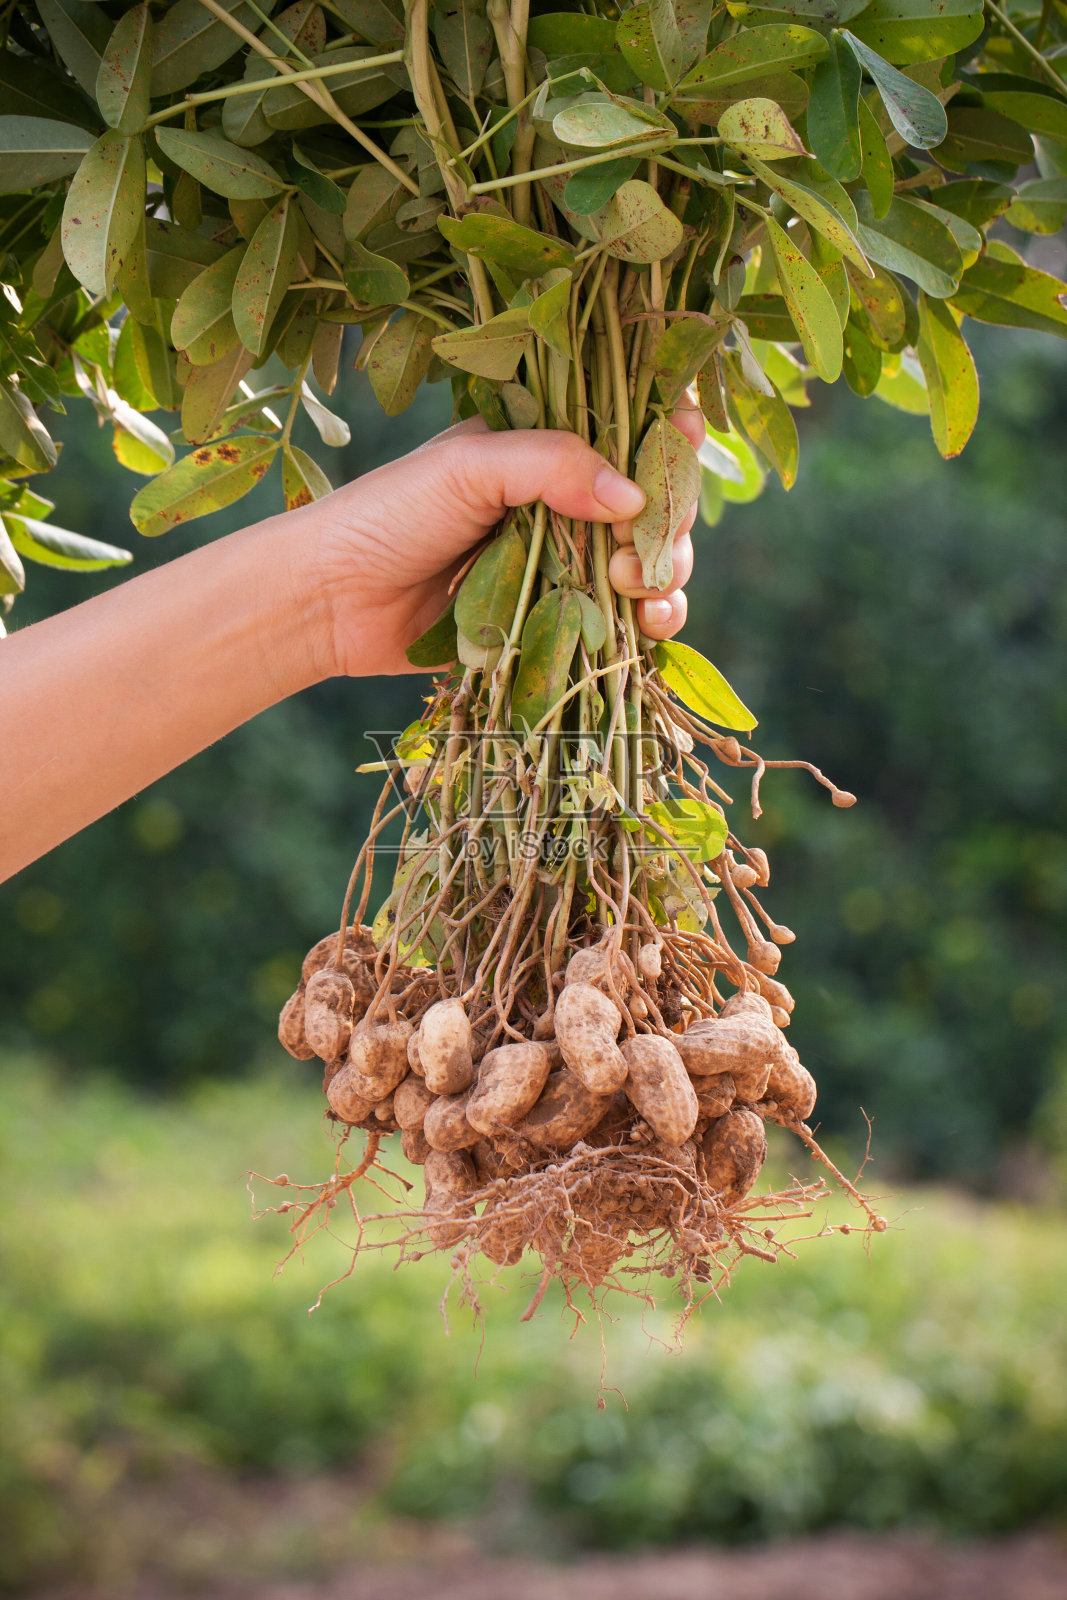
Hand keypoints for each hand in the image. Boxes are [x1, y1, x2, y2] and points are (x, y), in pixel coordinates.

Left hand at [302, 404, 705, 677]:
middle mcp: (562, 504)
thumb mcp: (470, 467)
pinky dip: (647, 624)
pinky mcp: (554, 625)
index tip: (687, 439)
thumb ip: (552, 466)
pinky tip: (647, 626)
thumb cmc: (389, 515)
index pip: (628, 431)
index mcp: (543, 450)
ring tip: (641, 593)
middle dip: (669, 523)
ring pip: (650, 566)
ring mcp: (562, 566)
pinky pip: (620, 624)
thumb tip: (634, 496)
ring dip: (667, 577)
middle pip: (654, 505)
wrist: (332, 601)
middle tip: (643, 550)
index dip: (667, 434)